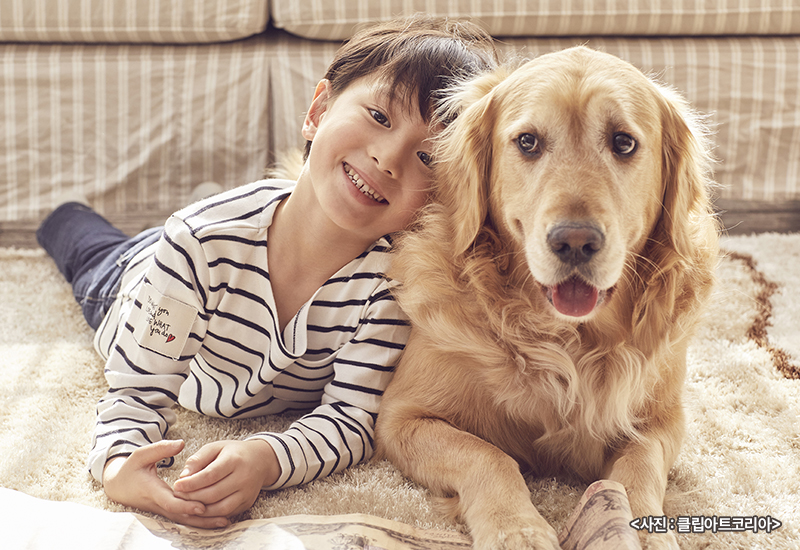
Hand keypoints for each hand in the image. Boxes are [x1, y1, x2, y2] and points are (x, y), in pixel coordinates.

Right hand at [102, 439, 229, 528]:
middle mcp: (159, 504)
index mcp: (152, 491)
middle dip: (202, 519)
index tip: (202, 506)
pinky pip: (185, 519)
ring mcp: (164, 510)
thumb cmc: (131, 468)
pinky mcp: (169, 511)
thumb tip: (180, 444)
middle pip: (182, 516)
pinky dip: (200, 521)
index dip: (186, 506)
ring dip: (204, 523)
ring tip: (225, 522)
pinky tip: (217, 520)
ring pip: (185, 521)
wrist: (119, 486)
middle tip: (223, 518)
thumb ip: (160, 449)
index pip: (170, 503)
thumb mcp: (141, 455)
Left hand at [172, 439, 280, 518]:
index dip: (192, 483)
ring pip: (220, 509)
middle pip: (214, 494)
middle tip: (178, 496)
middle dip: (192, 498)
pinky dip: (210, 515)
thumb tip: (183, 476)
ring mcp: (246, 493)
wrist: (260, 460)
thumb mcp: (215, 447)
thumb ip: (198, 459)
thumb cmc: (233, 453)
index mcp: (234, 460)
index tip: (177, 485)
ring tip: (186, 504)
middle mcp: (243, 478)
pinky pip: (226, 514)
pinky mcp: (247, 503)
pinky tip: (199, 509)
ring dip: (200, 510)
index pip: (211, 475)